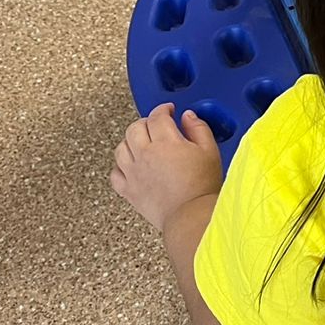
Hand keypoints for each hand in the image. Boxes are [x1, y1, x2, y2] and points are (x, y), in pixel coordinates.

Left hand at [110, 103, 222, 232]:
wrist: (189, 215)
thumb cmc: (201, 186)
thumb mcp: (209, 150)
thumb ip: (198, 129)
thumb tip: (188, 116)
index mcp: (166, 142)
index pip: (157, 116)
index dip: (163, 109)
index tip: (168, 110)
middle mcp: (145, 154)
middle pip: (134, 128)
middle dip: (145, 122)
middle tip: (155, 124)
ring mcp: (133, 173)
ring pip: (121, 147)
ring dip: (130, 140)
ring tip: (141, 142)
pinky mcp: (128, 190)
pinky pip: (115, 173)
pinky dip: (120, 166)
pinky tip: (130, 165)